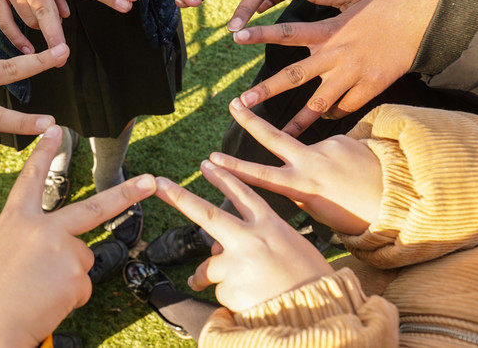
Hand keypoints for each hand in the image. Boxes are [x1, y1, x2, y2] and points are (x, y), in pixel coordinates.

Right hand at [0, 0, 131, 52]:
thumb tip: (65, 13)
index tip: (125, 5)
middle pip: (47, 13)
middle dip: (56, 38)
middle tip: (65, 56)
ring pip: (29, 19)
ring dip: (42, 30)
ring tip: (50, 33)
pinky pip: (4, 20)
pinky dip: (15, 37)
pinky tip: (27, 49)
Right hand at [0, 125, 156, 345]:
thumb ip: (23, 244)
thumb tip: (47, 257)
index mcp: (14, 221)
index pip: (31, 178)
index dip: (45, 152)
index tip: (57, 130)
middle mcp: (42, 229)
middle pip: (93, 207)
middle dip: (126, 194)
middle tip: (149, 183)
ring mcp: (63, 251)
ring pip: (81, 262)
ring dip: (66, 280)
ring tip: (35, 294)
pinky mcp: (77, 277)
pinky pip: (80, 289)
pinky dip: (66, 301)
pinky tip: (43, 305)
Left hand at [155, 166, 332, 314]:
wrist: (319, 314)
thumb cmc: (309, 280)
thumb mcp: (289, 247)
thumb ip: (255, 240)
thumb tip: (218, 247)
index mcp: (269, 225)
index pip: (243, 194)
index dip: (224, 178)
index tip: (208, 164)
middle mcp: (250, 238)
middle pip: (207, 214)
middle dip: (179, 197)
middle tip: (159, 185)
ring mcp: (237, 262)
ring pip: (210, 265)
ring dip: (211, 277)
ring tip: (242, 289)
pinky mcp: (229, 286)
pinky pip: (219, 290)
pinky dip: (230, 297)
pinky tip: (251, 302)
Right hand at [211, 97, 382, 234]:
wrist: (400, 198)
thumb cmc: (357, 215)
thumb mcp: (320, 211)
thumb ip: (300, 191)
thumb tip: (289, 181)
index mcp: (302, 186)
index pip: (259, 175)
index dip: (233, 168)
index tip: (212, 160)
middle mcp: (311, 162)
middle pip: (273, 136)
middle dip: (251, 120)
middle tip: (233, 103)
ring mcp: (328, 146)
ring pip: (311, 150)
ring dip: (319, 164)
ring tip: (345, 183)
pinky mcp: (345, 138)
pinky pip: (332, 148)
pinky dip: (338, 160)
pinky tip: (355, 172)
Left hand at [235, 0, 442, 136]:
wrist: (428, 21)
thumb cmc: (389, 4)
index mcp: (329, 31)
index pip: (287, 32)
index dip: (261, 34)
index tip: (236, 37)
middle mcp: (336, 55)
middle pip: (294, 76)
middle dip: (266, 91)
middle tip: (242, 104)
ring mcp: (353, 74)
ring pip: (319, 102)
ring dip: (299, 120)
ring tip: (280, 135)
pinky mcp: (371, 88)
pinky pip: (347, 108)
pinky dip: (335, 115)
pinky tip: (324, 122)